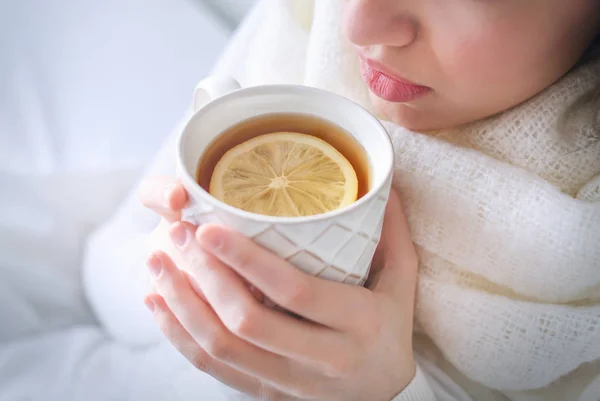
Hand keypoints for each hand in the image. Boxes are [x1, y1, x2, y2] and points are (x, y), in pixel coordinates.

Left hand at [141, 178, 418, 400]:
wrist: (382, 396)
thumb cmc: (391, 330)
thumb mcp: (401, 282)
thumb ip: (391, 234)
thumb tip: (383, 181)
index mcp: (358, 324)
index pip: (294, 292)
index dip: (248, 260)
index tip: (210, 227)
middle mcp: (323, 359)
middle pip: (249, 320)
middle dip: (205, 276)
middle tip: (178, 234)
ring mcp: (291, 383)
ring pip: (223, 348)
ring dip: (183, 305)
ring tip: (157, 264)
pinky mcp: (268, 394)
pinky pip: (215, 370)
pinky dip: (180, 337)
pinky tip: (158, 304)